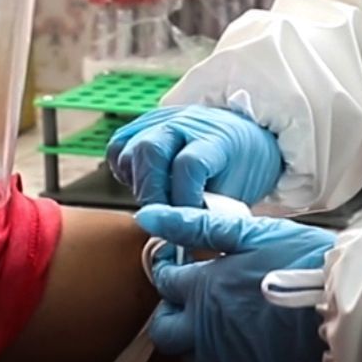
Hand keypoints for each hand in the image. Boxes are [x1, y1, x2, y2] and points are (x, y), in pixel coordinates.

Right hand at [107, 105, 283, 206]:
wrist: (243, 137)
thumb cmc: (241, 169)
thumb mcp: (237, 191)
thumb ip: (209, 212)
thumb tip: (185, 242)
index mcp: (216, 138)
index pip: (189, 165)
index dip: (183, 199)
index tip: (186, 223)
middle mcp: (186, 123)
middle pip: (150, 150)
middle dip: (151, 193)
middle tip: (162, 218)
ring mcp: (162, 120)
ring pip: (129, 149)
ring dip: (137, 184)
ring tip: (156, 202)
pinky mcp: (144, 124)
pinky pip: (118, 146)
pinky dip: (124, 170)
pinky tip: (142, 184)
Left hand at [135, 206, 332, 361]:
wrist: (342, 299)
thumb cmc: (300, 258)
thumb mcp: (247, 232)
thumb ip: (194, 225)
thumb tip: (148, 216)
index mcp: (203, 287)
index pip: (163, 282)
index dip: (167, 270)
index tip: (179, 264)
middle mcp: (206, 326)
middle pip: (164, 332)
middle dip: (168, 315)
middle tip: (187, 299)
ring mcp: (227, 354)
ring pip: (190, 356)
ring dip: (193, 338)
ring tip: (213, 318)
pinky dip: (223, 358)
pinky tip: (240, 338)